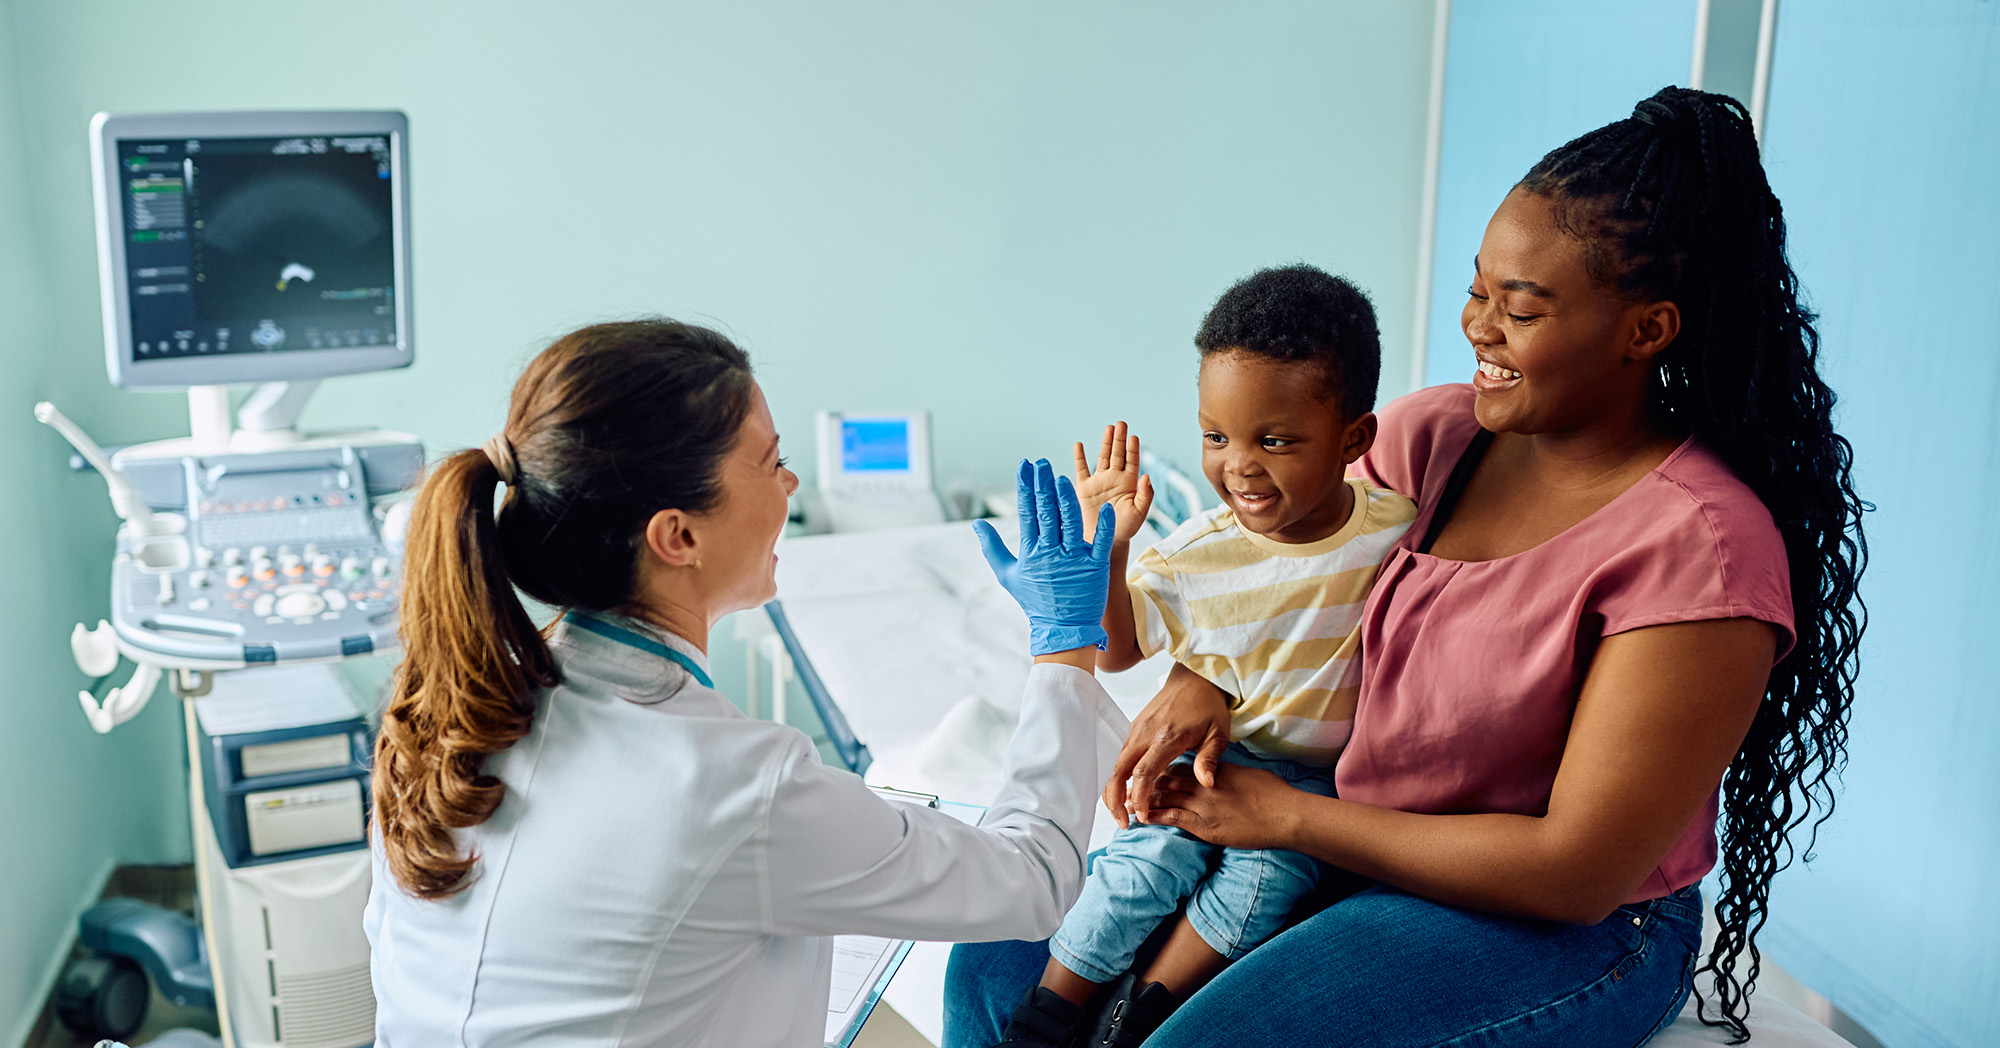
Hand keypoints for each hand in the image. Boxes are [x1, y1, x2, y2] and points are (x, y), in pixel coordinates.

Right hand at [973, 459, 1117, 655]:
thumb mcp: (1008, 575)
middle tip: (1042, 463)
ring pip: (1070, 523)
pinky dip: (1103, 526)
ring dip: (1066, 500)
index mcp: (1031, 552)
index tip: (1025, 467)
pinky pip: (1100, 543)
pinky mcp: (1095, 568)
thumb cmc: (1034, 601)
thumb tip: (976, 524)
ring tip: (1062, 478)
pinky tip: (1104, 507)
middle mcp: (1050, 553)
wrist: (1062, 630)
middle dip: (1043, 486)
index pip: (1027, 512)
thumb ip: (992, 548)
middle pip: (1046, 513)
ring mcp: (1073, 560)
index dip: (1025, 488)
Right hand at [1072, 422, 1153, 546]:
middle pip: (1118, 454)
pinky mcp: (1084, 488)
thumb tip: (1147, 476)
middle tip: (1121, 423)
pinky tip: (1079, 444)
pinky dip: (1079, 457)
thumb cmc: (1124, 528)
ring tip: (1109, 428)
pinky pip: (1081, 469)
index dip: (1133, 449)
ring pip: (1102, 457)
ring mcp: (1099, 481)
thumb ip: (1145, 495)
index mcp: (1129, 483)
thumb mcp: (1139, 513)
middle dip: (1120, 439)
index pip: (1132, 461)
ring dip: (1106, 443)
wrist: (1103, 540)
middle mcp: (1114, 478)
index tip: (1134, 437)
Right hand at [1104, 662, 1232, 826]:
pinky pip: (1121, 756)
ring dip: (1113, 790)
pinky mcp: (1135, 728)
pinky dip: (1118, 776)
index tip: (1142, 817)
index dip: (1139, 797)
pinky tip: (1125, 793)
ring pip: (1115, 764)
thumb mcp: (1218, 733)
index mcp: (1166, 736)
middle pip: (1119, 770)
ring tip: (1120, 813)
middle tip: (1122, 823)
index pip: (1144, 772)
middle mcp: (1145, 732)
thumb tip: (1206, 783)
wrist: (1195, 678)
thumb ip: (1209, 759)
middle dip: (1115, 799)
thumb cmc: (1208, 706)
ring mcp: (1137, 729)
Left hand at [1140, 761, 1299, 850]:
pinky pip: (1173, 818)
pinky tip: (1142, 818)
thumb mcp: (1248, 774)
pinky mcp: (1204, 825)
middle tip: (1129, 787)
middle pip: (1167, 780)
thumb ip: (1228, 772)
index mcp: (1215, 769)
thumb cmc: (1274, 794)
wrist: (1285, 814)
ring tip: (1127, 803)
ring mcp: (1203, 805)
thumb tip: (1220, 773)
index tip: (1151, 774)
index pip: (1180, 766)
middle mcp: (1204, 784)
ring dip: (1144, 800)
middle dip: (1146, 784)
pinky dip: (1155, 816)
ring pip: (1165, 798)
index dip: (1163, 771)